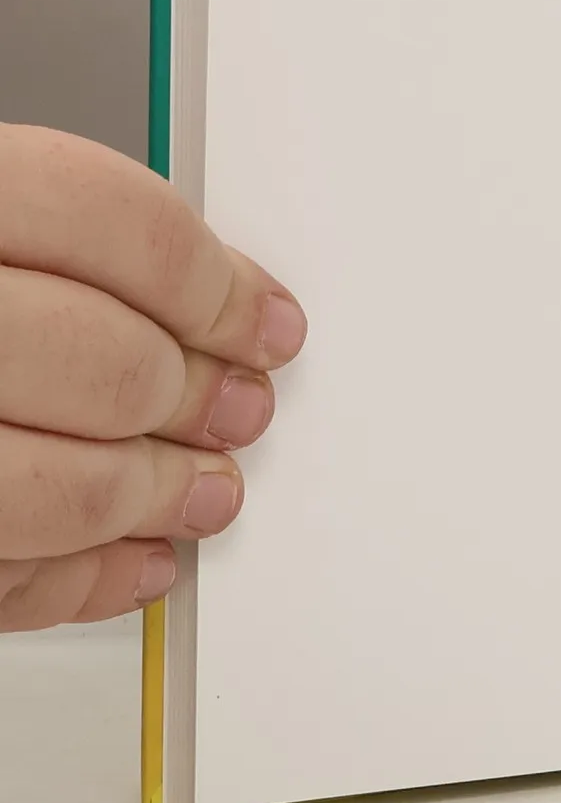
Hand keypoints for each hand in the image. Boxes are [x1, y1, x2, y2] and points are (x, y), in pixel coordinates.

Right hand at [0, 125, 306, 630]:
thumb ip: (58, 243)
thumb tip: (218, 301)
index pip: (107, 221)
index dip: (212, 282)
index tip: (265, 324)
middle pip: (100, 360)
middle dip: (195, 399)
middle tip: (239, 410)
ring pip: (51, 487)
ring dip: (151, 499)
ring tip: (202, 491)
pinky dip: (78, 581)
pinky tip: (130, 560)